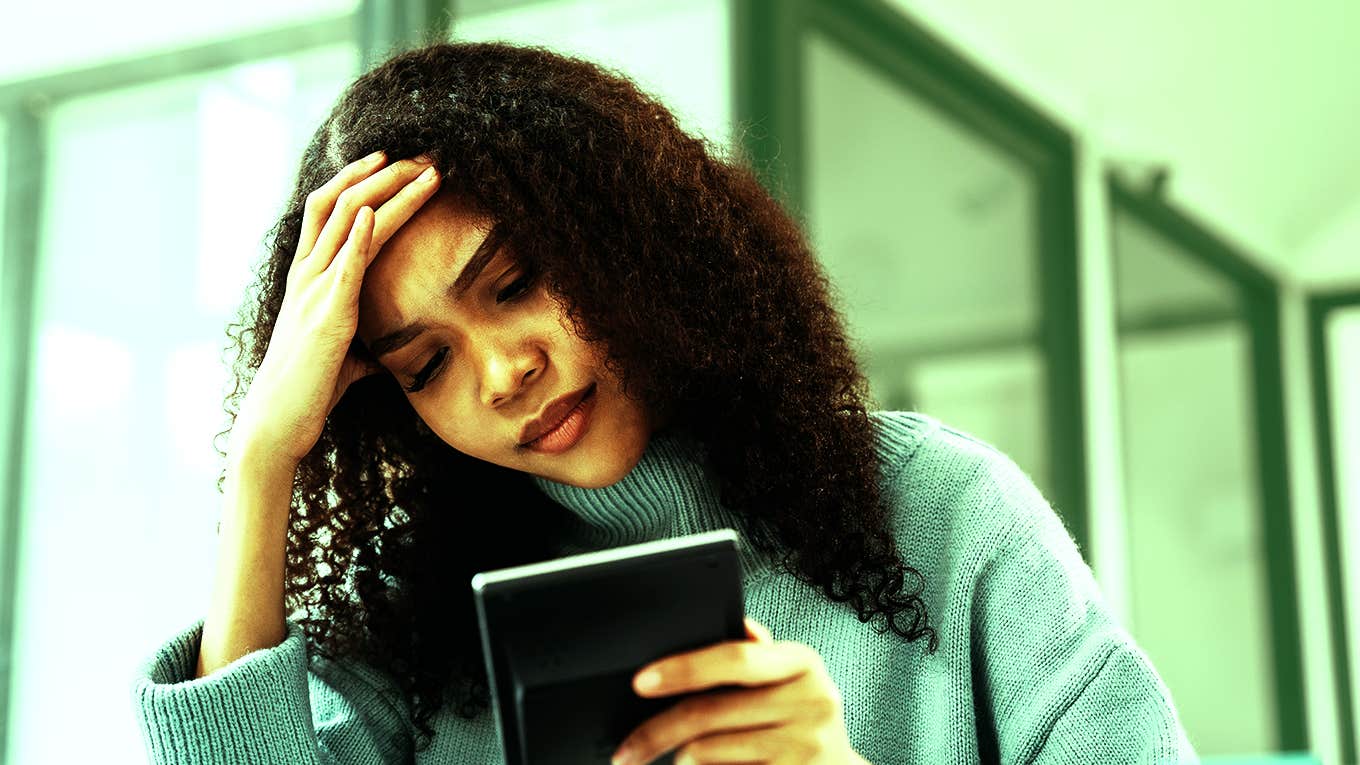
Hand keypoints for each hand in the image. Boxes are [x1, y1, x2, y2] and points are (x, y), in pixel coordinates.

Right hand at [230, 151, 441, 463]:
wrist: (279, 424)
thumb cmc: (309, 392)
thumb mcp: (341, 359)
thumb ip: (360, 347)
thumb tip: (382, 357)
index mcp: (310, 277)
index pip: (331, 210)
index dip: (362, 180)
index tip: (399, 163)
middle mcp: (307, 274)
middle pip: (341, 202)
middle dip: (384, 174)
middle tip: (424, 156)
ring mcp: (313, 292)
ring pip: (348, 223)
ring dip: (388, 193)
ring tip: (425, 172)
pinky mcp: (326, 317)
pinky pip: (343, 267)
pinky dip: (358, 236)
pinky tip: (375, 214)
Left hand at [612, 617, 868, 764]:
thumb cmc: (800, 718)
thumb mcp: (787, 677)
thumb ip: (755, 654)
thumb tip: (731, 622)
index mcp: (802, 661)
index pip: (735, 658)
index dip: (684, 668)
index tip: (641, 681)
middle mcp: (812, 700)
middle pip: (711, 712)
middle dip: (657, 731)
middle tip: (626, 750)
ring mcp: (808, 745)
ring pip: (709, 751)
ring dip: (679, 759)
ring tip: (670, 760)